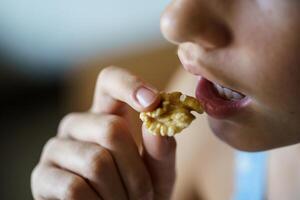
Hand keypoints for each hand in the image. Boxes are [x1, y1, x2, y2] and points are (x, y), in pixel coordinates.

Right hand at [31, 66, 176, 199]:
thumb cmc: (138, 191)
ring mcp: (56, 148)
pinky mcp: (42, 176)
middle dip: (136, 171)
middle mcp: (78, 124)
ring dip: (120, 193)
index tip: (153, 100)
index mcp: (106, 114)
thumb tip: (157, 124)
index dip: (130, 85)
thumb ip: (161, 149)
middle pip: (111, 129)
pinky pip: (75, 188)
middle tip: (144, 196)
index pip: (110, 80)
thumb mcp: (158, 171)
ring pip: (96, 161)